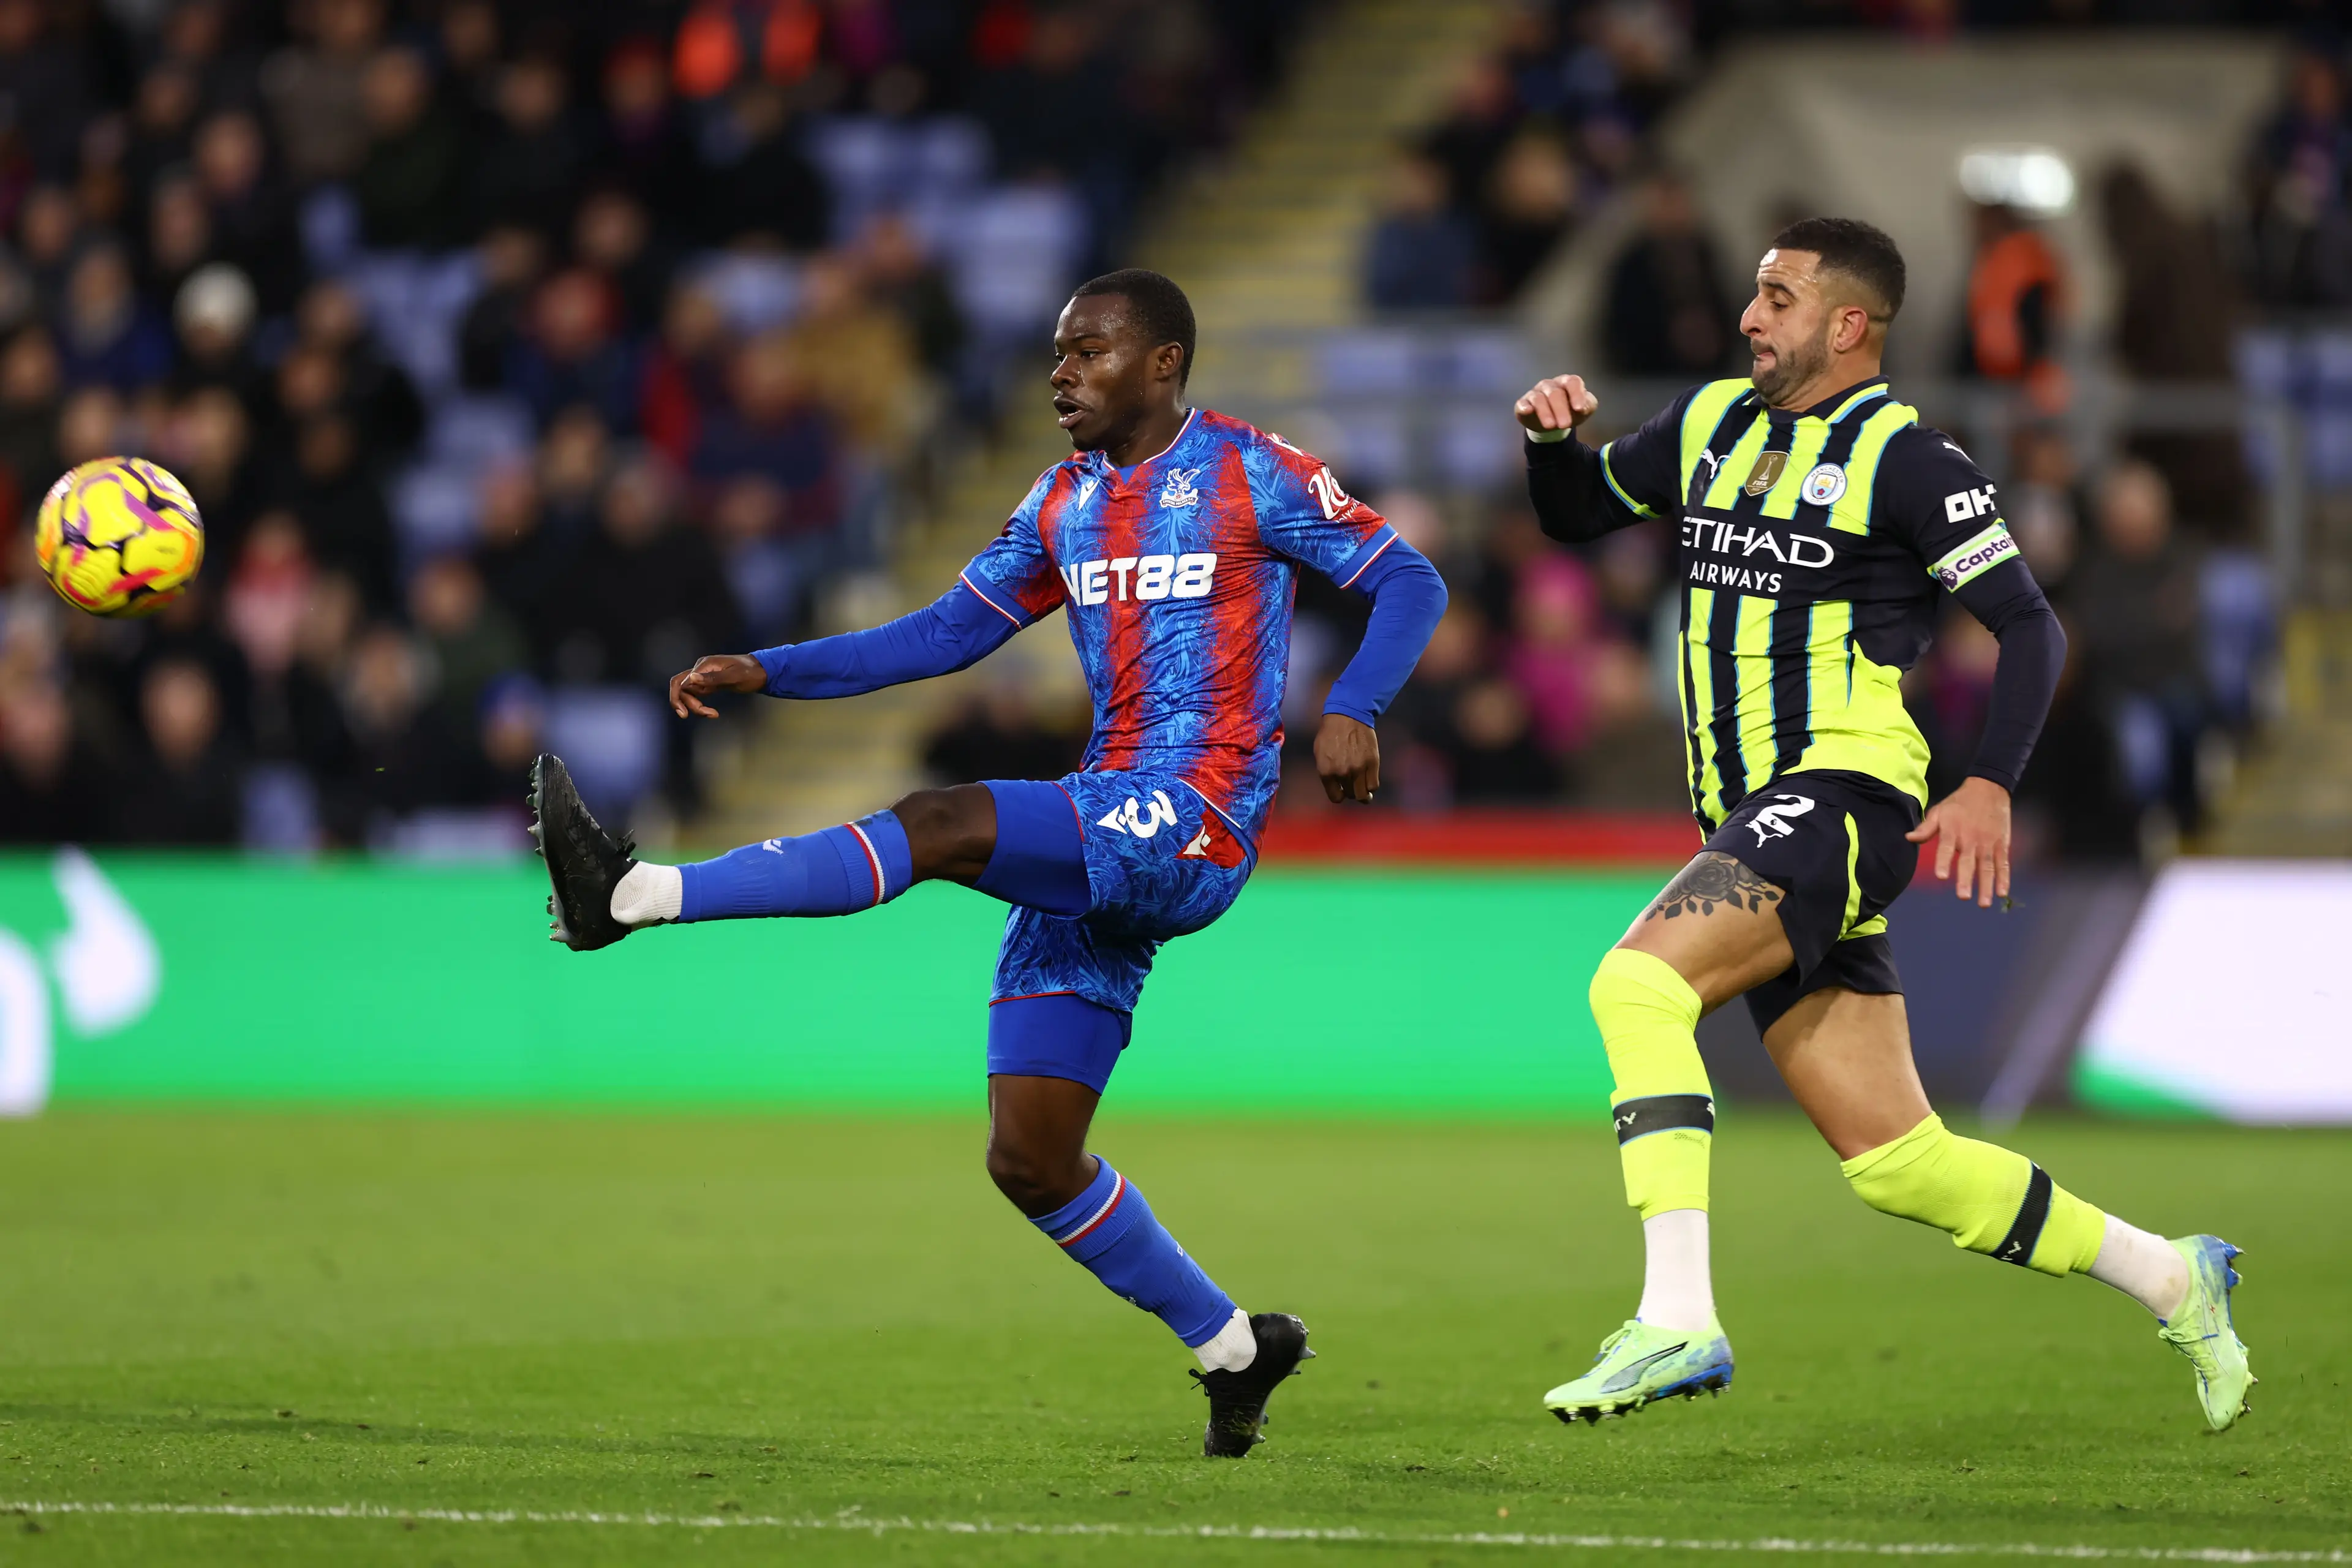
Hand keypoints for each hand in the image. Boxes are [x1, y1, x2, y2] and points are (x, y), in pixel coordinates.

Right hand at [668, 653, 766, 718]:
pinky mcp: (709, 684)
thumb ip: (713, 678)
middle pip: (680, 686)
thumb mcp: (734, 677)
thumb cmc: (751, 673)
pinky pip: (697, 695)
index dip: (682, 698)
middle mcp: (701, 669)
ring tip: (711, 714)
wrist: (763, 671)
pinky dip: (700, 705)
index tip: (695, 711)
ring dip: (694, 706)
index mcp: (704, 665)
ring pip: (688, 693)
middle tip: (693, 715)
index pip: (682, 682)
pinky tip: (711, 712)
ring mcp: (704, 676)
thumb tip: (691, 677)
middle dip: (684, 702)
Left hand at [1314, 713, 1379, 803]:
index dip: (1339, 795)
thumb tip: (1335, 785)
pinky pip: (1374, 785)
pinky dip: (1371, 786)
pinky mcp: (1372, 763)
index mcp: (1326, 772)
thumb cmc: (1330, 733)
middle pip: (1351, 795)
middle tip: (1353, 786)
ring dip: (1363, 794)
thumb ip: (1326, 772)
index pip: (1336, 797)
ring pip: (1363, 794)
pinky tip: (1369, 780)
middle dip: (1351, 792)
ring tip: (1364, 789)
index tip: (1342, 791)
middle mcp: (1343, 773)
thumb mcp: (1319, 754)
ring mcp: (1359, 769)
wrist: (1347, 716)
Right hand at [1515, 374, 1599, 434]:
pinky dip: (1524, 407)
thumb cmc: (1570, 411)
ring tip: (1551, 426)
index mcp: (1566, 382)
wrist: (1553, 423)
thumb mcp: (1584, 409)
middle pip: (1555, 393)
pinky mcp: (1523, 404)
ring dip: (1545, 412)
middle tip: (1565, 424)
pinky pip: (1522, 403)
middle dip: (1560, 409)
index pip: (1572, 382)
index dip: (1576, 394)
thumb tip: (1582, 408)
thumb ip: (1588, 405)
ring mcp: (1535, 393)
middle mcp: (1550, 385)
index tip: (1579, 409)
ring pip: (1539, 399)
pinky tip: (1527, 411)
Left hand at [1905, 776, 2010, 908]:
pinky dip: (2004, 878)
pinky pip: (2003, 864)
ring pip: (1987, 867)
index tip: (1941, 876)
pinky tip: (2002, 893)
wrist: (1989, 788)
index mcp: (1953, 830)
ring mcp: (1988, 843)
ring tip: (1982, 903)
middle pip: (1968, 861)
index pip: (1946, 847)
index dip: (1944, 861)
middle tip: (1962, 896)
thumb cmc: (1960, 803)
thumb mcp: (1940, 811)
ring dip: (1986, 886)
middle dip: (1965, 879)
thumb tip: (1907, 838)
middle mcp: (1971, 838)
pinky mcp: (2001, 845)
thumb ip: (1926, 828)